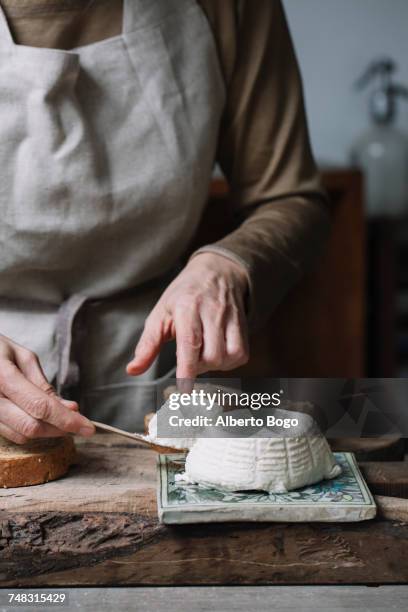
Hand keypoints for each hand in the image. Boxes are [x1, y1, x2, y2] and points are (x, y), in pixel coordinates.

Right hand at [0, 334, 94, 443]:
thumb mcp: (22, 357)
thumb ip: (43, 384)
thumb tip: (70, 408)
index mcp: (2, 376)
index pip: (40, 406)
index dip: (67, 420)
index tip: (88, 427)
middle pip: (31, 426)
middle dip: (60, 429)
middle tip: (79, 424)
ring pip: (21, 435)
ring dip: (47, 431)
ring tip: (60, 419)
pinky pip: (10, 434)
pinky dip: (30, 431)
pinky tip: (40, 419)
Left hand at [127, 252, 248, 382]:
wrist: (216, 272)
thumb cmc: (184, 295)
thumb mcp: (160, 314)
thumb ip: (148, 344)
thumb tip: (133, 370)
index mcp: (187, 306)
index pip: (190, 342)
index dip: (187, 368)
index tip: (184, 388)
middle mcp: (212, 311)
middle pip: (212, 354)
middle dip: (199, 367)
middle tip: (189, 359)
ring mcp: (231, 317)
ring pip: (229, 355)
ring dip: (215, 365)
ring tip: (203, 355)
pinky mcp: (243, 325)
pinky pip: (241, 354)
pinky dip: (229, 361)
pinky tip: (218, 353)